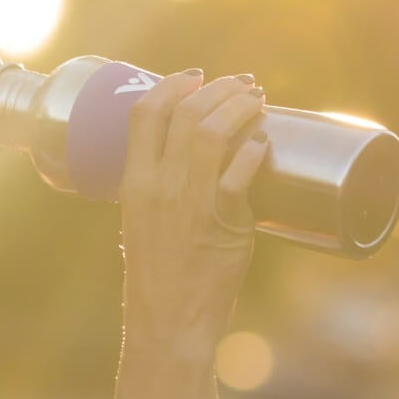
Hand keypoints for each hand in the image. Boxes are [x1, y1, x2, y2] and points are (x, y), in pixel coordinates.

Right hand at [120, 69, 271, 365]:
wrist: (167, 322)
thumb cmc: (160, 277)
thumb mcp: (143, 224)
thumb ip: (163, 192)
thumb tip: (199, 164)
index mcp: (133, 183)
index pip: (145, 113)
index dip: (173, 84)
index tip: (197, 76)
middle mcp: (159, 186)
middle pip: (187, 113)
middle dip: (220, 88)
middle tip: (244, 85)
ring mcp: (189, 203)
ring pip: (214, 133)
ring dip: (241, 107)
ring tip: (259, 101)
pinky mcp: (221, 223)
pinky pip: (240, 174)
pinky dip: (254, 150)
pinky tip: (265, 142)